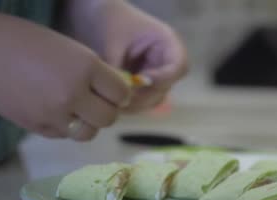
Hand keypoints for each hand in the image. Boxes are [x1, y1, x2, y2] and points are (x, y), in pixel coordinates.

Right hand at [0, 9, 130, 139]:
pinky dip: (64, 127)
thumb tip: (116, 95)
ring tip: (76, 110)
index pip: (121, 94)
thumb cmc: (27, 42)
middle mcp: (73, 93)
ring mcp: (54, 113)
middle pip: (109, 118)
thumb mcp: (70, 50)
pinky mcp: (37, 127)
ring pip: (88, 133)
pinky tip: (53, 110)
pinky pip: (64, 135)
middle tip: (96, 102)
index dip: (120, 94)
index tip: (112, 91)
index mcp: (85, 67)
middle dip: (106, 111)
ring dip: (87, 124)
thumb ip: (93, 73)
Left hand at [68, 0, 187, 111]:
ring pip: (153, 99)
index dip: (163, 78)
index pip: (178, 66)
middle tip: (120, 99)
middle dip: (143, 96)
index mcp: (167, 42)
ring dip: (135, 104)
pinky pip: (141, 101)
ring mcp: (156, 75)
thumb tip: (119, 95)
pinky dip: (128, 104)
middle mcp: (166, 62)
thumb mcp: (112, 42)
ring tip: (113, 102)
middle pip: (165, 87)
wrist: (98, 17)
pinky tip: (112, 102)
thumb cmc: (110, 21)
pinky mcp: (143, 86)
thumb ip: (117, 68)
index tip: (140, 81)